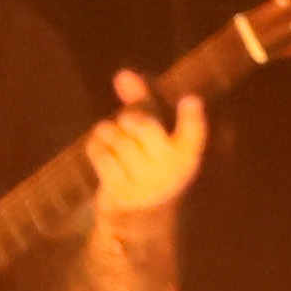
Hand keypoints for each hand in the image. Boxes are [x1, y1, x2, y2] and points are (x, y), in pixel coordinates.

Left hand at [89, 69, 205, 217]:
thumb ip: (141, 102)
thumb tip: (122, 74)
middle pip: (146, 128)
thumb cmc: (145, 163)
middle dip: (132, 118)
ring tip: (108, 134)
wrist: (135, 216)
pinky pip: (102, 156)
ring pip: (120, 140)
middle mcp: (168, 169)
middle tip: (126, 121)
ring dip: (109, 131)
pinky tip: (98, 146)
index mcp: (186, 154)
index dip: (191, 117)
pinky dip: (96, 146)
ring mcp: (143, 182)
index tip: (190, 100)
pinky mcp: (119, 191)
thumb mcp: (151, 135)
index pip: (193, 134)